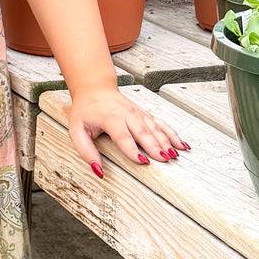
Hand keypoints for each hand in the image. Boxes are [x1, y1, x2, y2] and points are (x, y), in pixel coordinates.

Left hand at [67, 85, 190, 177]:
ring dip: (166, 142)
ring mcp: (138, 114)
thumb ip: (86, 151)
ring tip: (174, 155)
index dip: (132, 149)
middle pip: (144, 133)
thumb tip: (97, 170)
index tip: (142, 161)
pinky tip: (181, 145)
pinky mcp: (145, 115)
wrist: (95, 89)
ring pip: (156, 129)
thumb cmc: (86, 110)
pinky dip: (173, 134)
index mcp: (111, 118)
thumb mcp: (76, 130)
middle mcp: (128, 115)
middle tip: (164, 159)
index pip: (123, 136)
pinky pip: (161, 124)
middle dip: (155, 147)